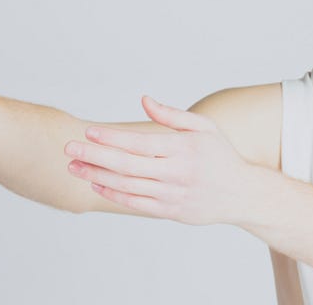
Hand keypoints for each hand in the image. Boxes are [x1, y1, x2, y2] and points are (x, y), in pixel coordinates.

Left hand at [65, 96, 267, 225]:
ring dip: (97, 176)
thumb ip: (171, 115)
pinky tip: (96, 184)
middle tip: (69, 149)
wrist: (243, 194)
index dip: (111, 138)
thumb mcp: (203, 128)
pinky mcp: (170, 212)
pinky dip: (113, 194)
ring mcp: (172, 195)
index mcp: (183, 149)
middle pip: (127, 165)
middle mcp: (176, 173)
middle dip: (94, 156)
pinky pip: (135, 203)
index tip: (89, 132)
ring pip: (127, 186)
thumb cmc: (220, 155)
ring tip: (74, 167)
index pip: (140, 143)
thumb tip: (143, 99)